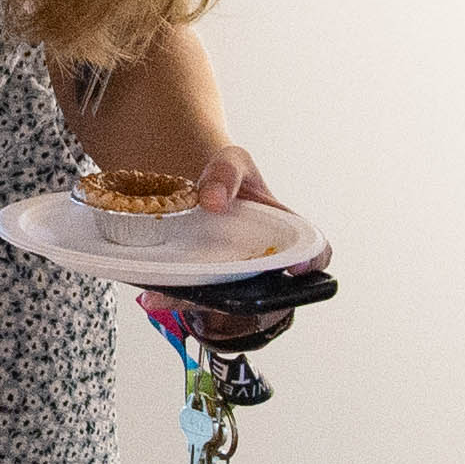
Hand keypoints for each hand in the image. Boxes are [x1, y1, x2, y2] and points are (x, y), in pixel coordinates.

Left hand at [133, 141, 295, 328]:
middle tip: (215, 294)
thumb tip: (212, 200)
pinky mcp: (200, 283)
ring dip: (196, 304)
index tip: (295, 268)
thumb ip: (226, 172)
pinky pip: (191, 298)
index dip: (312, 264)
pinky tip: (150, 294)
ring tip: (163, 297)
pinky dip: (171, 298)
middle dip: (243, 302)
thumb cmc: (224, 172)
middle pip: (265, 294)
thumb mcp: (230, 159)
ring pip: (223, 303)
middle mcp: (261, 261)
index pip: (314, 252)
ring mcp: (231, 277)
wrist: (187, 176)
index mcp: (284, 230)